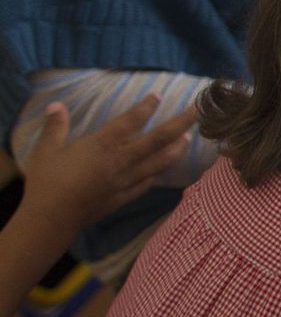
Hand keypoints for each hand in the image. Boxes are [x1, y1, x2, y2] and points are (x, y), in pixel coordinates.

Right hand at [19, 96, 195, 233]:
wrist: (50, 220)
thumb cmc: (45, 183)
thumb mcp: (45, 151)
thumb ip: (54, 127)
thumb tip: (55, 104)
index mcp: (101, 146)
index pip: (129, 122)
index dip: (145, 107)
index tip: (158, 95)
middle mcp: (119, 161)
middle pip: (157, 139)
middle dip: (180, 123)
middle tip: (199, 111)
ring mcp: (124, 181)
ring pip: (159, 162)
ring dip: (176, 149)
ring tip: (189, 137)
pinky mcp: (123, 197)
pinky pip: (147, 183)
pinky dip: (159, 173)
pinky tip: (165, 167)